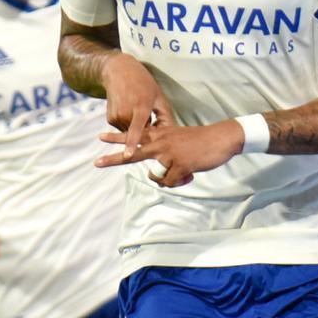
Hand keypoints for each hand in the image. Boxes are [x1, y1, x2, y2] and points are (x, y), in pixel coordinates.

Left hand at [95, 119, 243, 187]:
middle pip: (131, 153)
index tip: (100, 136)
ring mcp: (169, 153)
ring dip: (168, 179)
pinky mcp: (179, 164)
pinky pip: (170, 182)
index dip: (116, 137)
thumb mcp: (177, 140)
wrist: (220, 138)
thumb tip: (158, 174)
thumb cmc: (200, 141)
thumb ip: (164, 152)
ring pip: (155, 176)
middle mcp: (161, 142)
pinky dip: (180, 182)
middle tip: (96, 163)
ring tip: (184, 171)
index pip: (133, 135)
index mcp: (160, 134)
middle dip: (113, 159)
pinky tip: (189, 173)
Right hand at [101, 53, 176, 159]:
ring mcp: (116, 115)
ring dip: (136, 127)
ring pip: (130, 132)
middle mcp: (126, 112)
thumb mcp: (158, 96)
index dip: (132, 142)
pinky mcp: (110, 118)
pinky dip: (128, 123)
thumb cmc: (143, 83)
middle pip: (139, 133)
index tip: (128, 155)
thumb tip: (170, 134)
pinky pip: (123, 128)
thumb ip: (165, 116)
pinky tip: (128, 108)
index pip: (136, 128)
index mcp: (141, 106)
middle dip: (146, 131)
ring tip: (136, 107)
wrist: (118, 71)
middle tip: (148, 115)